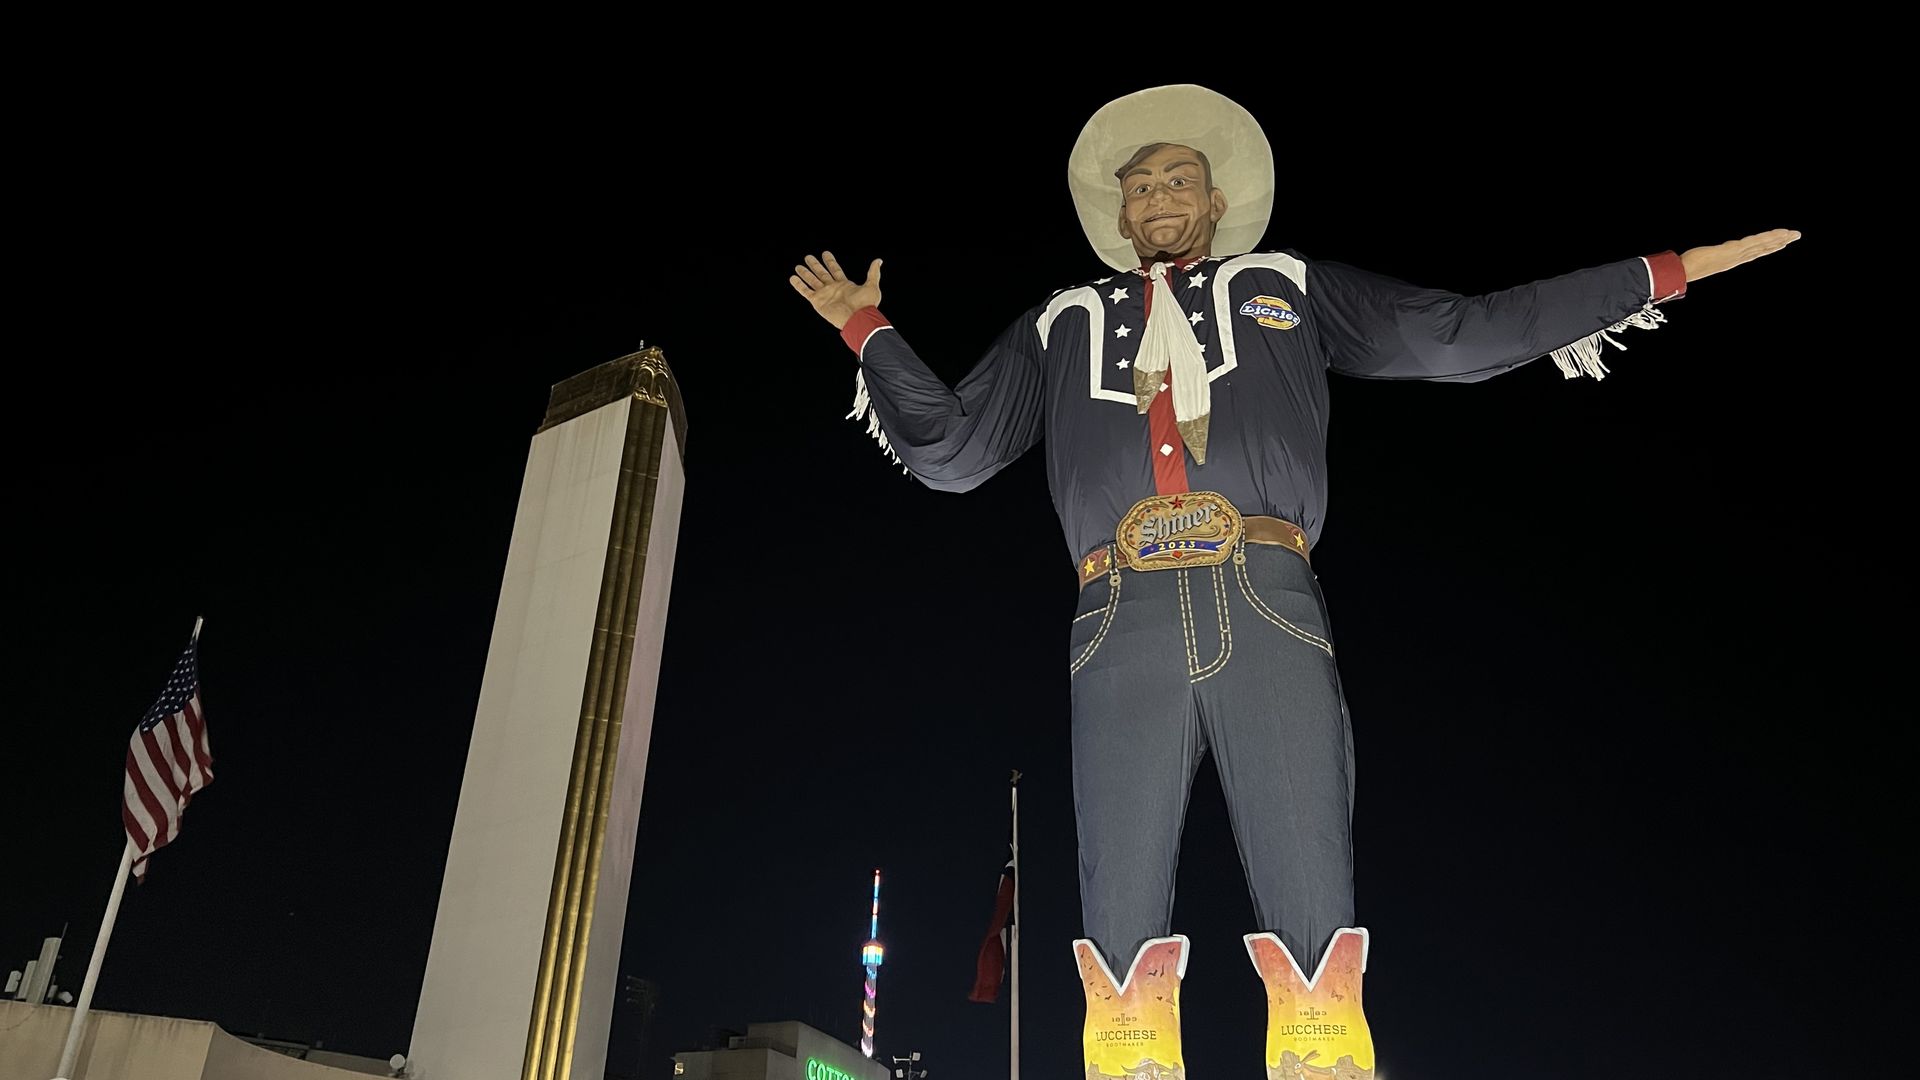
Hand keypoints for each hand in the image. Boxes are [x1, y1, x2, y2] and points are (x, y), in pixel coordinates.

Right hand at [788, 250, 882, 329]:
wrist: (858, 317)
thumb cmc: (866, 304)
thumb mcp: (872, 285)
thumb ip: (873, 272)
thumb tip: (878, 261)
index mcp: (844, 284)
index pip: (835, 269)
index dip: (830, 261)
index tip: (825, 253)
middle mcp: (833, 288)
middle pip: (821, 274)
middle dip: (815, 265)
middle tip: (808, 257)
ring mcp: (825, 295)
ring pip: (812, 281)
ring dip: (805, 274)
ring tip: (798, 266)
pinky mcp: (818, 301)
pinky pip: (806, 292)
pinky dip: (799, 285)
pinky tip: (793, 278)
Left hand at [1679, 229, 1800, 283]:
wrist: (1682, 272)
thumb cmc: (1688, 266)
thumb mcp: (1702, 259)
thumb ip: (1709, 256)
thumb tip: (1704, 256)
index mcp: (1733, 260)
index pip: (1755, 252)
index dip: (1769, 247)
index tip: (1782, 242)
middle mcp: (1737, 258)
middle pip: (1763, 248)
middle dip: (1780, 242)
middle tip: (1797, 235)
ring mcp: (1736, 255)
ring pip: (1762, 245)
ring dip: (1778, 239)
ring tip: (1793, 234)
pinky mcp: (1732, 250)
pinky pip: (1753, 242)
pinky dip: (1767, 238)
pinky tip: (1778, 233)